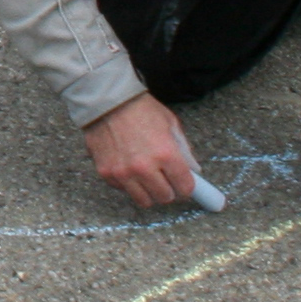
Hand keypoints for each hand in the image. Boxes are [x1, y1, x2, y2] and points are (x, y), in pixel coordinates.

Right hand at [83, 92, 196, 210]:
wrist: (107, 101)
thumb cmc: (140, 109)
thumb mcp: (170, 123)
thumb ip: (184, 150)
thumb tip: (193, 171)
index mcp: (166, 153)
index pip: (185, 188)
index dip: (187, 187)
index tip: (184, 184)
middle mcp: (145, 167)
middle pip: (165, 197)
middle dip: (169, 190)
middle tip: (165, 179)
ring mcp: (124, 173)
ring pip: (144, 201)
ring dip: (149, 192)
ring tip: (147, 178)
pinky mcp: (107, 173)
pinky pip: (123, 190)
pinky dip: (128, 184)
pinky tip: (129, 169)